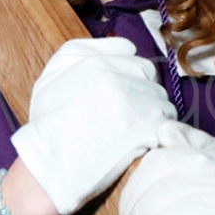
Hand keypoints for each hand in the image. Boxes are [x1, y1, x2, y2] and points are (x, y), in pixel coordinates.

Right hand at [10, 36, 176, 214]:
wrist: (49, 167)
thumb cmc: (47, 125)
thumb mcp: (51, 77)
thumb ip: (83, 52)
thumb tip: (126, 47)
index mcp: (95, 61)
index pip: (135, 61)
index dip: (132, 80)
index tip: (123, 97)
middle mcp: (118, 76)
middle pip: (151, 80)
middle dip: (143, 95)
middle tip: (128, 116)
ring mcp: (136, 101)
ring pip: (162, 102)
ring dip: (152, 116)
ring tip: (131, 132)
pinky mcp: (149, 127)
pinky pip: (168, 124)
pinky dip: (157, 134)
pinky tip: (139, 143)